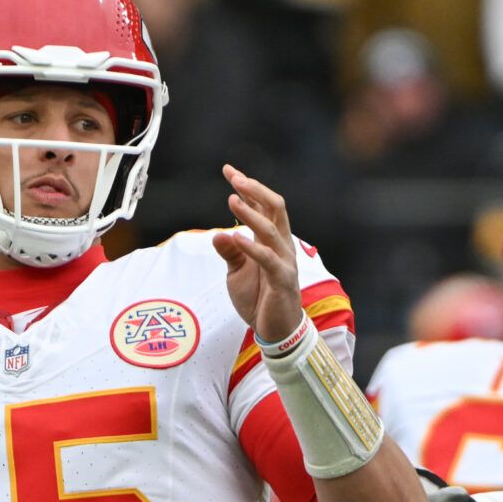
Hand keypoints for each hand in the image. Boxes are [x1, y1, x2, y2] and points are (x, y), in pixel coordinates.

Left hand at [212, 165, 304, 343]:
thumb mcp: (237, 273)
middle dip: (255, 190)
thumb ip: (229, 253)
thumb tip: (218, 234)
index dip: (247, 187)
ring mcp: (284, 261)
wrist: (276, 331)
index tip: (228, 170)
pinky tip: (236, 237)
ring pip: (272, 230)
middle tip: (235, 177)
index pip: (263, 206)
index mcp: (272, 240)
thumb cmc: (259, 299)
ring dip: (251, 214)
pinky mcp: (282, 280)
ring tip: (232, 200)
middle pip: (276, 208)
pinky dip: (252, 248)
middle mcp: (282, 245)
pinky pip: (268, 260)